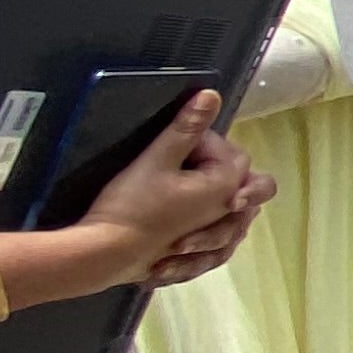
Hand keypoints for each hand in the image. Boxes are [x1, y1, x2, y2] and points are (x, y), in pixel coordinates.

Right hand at [12, 94, 272, 302]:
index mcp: (226, 187)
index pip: (232, 153)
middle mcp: (230, 214)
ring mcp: (216, 238)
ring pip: (239, 213)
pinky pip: (222, 242)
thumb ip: (187, 128)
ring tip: (190, 189)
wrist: (105, 255)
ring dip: (223, 198)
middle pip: (246, 181)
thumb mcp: (157, 159)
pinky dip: (215, 229)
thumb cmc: (132, 204)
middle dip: (222, 166)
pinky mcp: (199, 257)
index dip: (204, 143)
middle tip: (185, 164)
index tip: (172, 146)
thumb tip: (212, 94)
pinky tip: (198, 226)